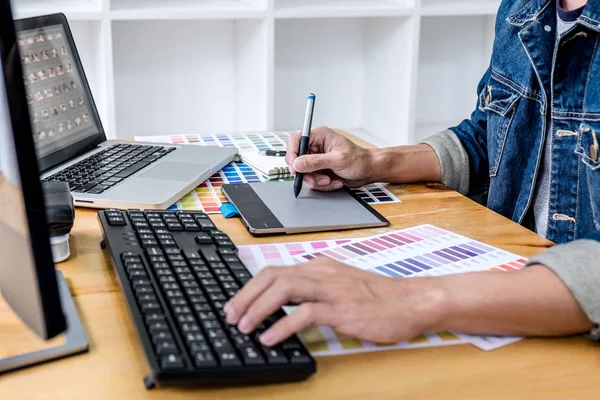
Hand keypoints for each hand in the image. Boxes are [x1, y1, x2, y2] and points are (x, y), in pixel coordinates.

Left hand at [224, 257, 441, 346]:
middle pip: (273, 276)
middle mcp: (322, 273)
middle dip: (246, 296)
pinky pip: (305, 313)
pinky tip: (271, 338)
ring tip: (244, 327)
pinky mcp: (342, 309)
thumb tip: (285, 303)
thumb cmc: (378, 298)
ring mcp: (332, 289)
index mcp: (320, 267)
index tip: (236, 305)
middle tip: (231, 316)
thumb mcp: (341, 286)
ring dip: (258, 308)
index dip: (251, 287)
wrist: (412, 301)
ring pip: (284, 288)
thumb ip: (315, 289)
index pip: (276, 271)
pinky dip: (283, 325)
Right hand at [285, 127, 374, 190]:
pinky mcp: (319, 170)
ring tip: (330, 180)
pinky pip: (312, 180)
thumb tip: (298, 163)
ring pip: (303, 173)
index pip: (296, 140)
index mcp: (319, 136)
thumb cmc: (359, 160)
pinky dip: (321, 184)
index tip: (295, 168)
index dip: (292, 154)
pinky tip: (334, 181)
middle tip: (319, 178)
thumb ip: (316, 162)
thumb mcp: (338, 160)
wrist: (368, 171)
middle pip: (297, 160)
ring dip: (316, 181)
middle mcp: (316, 147)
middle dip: (307, 173)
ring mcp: (317, 159)